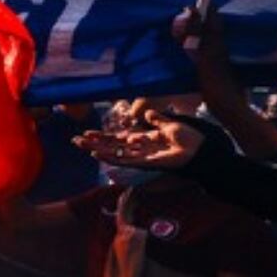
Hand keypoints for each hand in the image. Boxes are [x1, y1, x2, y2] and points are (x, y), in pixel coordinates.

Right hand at [73, 114, 203, 169]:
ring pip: (113, 153)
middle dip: (93, 143)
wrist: (201, 149)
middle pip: (111, 146)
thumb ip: (158, 120)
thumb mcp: (171, 124)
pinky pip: (123, 161)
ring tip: (80, 145)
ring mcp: (140, 156)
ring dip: (95, 149)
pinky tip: (97, 154)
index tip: (88, 133)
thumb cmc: (190, 138)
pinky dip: (109, 158)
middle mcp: (139, 149)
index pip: (118, 138)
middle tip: (75, 140)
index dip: (103, 136)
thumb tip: (146, 114)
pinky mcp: (144, 163)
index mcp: (144, 140)